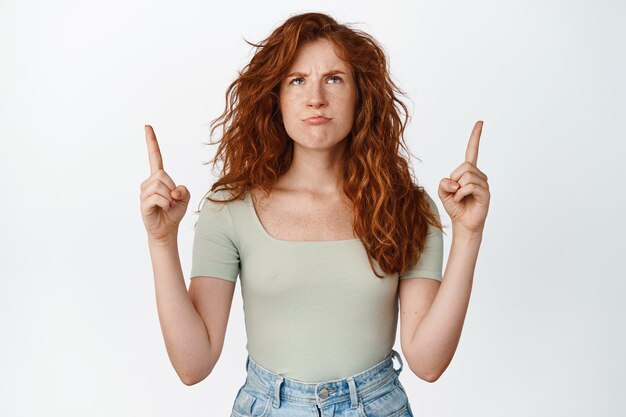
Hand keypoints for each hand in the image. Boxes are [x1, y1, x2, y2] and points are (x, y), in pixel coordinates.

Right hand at [139, 125, 190, 241]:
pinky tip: (163, 208)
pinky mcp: (143, 203)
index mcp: (158, 178)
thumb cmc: (173, 212)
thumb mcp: (185, 198)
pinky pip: (157, 198)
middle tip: (171, 200)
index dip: (152, 142)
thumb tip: (174, 190)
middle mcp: (148, 182)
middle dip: (171, 187)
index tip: (147, 126)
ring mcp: (144, 192)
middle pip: (162, 174)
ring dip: (169, 197)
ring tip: (167, 205)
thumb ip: (184, 190)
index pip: (155, 157)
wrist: (166, 230)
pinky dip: (165, 203)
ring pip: (160, 186)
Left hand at [437, 121, 489, 236]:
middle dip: (454, 178)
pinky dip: (460, 193)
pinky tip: (461, 200)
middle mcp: (478, 175)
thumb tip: (456, 181)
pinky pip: (469, 186)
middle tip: (455, 191)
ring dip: (457, 188)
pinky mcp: (485, 193)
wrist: (463, 223)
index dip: (475, 137)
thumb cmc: (454, 206)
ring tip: (459, 197)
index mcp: (468, 171)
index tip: (480, 122)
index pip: (472, 150)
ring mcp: (483, 183)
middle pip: (464, 166)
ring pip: (466, 175)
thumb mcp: (442, 191)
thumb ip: (443, 182)